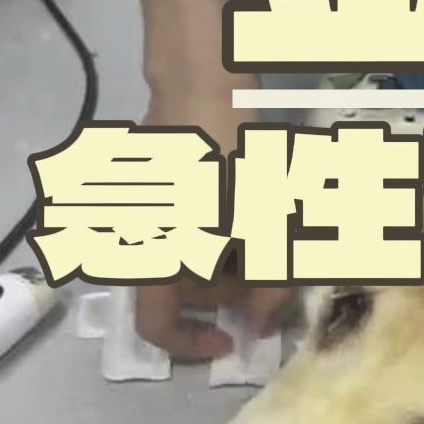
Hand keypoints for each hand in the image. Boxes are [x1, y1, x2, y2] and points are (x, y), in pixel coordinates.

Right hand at [135, 26, 290, 360]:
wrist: (205, 78)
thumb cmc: (232, 155)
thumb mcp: (264, 223)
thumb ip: (269, 281)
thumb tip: (263, 323)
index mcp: (155, 255)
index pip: (155, 326)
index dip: (192, 345)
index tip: (234, 339)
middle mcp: (143, 236)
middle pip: (183, 290)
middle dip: (232, 294)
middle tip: (276, 280)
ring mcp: (153, 207)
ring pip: (194, 258)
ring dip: (236, 263)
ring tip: (280, 242)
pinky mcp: (167, 182)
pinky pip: (194, 226)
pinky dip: (227, 233)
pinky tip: (263, 213)